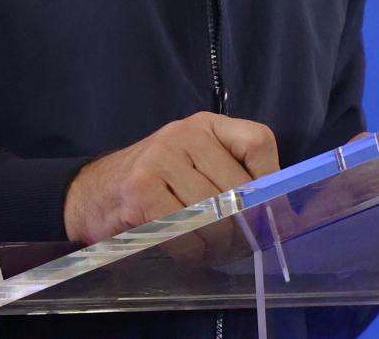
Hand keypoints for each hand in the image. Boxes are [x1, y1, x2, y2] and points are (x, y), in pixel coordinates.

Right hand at [63, 112, 279, 244]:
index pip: (258, 141)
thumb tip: (287, 220)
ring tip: (214, 252)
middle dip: (247, 227)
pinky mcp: (141, 191)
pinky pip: (185, 233)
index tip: (276, 214)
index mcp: (206, 125)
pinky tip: (188, 253)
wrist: (91, 193)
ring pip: (214, 213)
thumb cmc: (155, 182)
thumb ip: (236, 180)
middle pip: (239, 186)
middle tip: (243, 248)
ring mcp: (161, 159)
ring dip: (219, 245)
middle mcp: (186, 134)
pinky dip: (193, 253)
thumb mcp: (196, 166)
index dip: (273, 182)